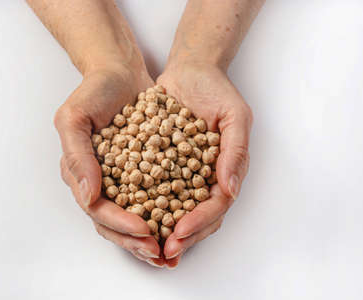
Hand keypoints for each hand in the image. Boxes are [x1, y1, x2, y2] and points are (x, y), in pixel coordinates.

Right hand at [55, 63, 164, 266]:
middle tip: (161, 253)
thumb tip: (88, 198)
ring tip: (172, 249)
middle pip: (116, 222)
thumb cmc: (93, 91)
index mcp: (80, 174)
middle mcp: (100, 181)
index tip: (145, 231)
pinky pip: (153, 196)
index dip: (120, 224)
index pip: (98, 210)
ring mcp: (121, 177)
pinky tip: (182, 222)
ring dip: (152, 235)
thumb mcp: (74, 118)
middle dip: (137, 240)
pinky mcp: (143, 169)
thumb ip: (77, 157)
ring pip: (135, 215)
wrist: (119, 73)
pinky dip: (164, 212)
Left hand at [157, 62, 252, 266]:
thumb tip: (230, 189)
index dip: (199, 223)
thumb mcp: (235, 115)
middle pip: (194, 217)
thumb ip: (236, 151)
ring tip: (142, 244)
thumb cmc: (216, 91)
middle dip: (179, 237)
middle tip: (160, 252)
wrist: (188, 72)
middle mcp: (203, 178)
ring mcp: (180, 174)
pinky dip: (142, 206)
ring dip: (159, 229)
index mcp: (224, 172)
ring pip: (171, 210)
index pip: (215, 206)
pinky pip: (150, 189)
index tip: (179, 234)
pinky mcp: (158, 164)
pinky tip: (126, 217)